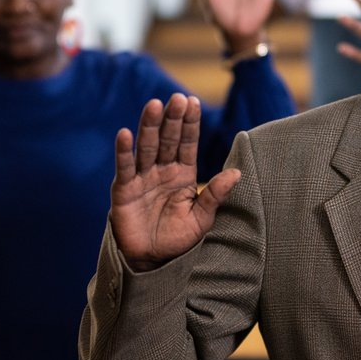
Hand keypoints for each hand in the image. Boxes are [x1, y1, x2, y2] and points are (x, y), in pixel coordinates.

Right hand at [109, 95, 239, 272]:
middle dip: (172, 119)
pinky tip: (126, 133)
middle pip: (167, 139)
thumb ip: (215, 195)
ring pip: (146, 147)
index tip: (193, 101)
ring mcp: (142, 178)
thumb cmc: (178, 239)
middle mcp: (162, 171)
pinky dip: (124, 151)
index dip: (189, 123)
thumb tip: (236, 173)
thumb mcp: (202, 218)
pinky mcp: (124, 190)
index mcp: (183, 174)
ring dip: (150, 126)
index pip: (187, 143)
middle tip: (177, 98)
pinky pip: (125, 167)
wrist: (152, 261)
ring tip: (154, 105)